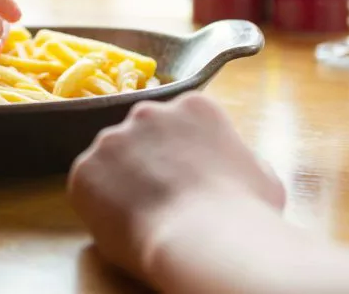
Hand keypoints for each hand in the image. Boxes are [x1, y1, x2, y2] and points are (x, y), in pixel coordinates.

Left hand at [67, 93, 285, 283]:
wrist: (204, 241)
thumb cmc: (242, 214)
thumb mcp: (262, 176)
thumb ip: (239, 158)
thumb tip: (233, 165)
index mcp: (193, 106)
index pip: (180, 122)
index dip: (183, 153)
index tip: (188, 176)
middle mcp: (147, 112)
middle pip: (142, 135)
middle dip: (148, 161)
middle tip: (162, 196)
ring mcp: (112, 138)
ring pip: (112, 159)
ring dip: (122, 180)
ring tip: (145, 214)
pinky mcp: (86, 167)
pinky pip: (89, 185)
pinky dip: (99, 204)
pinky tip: (124, 222)